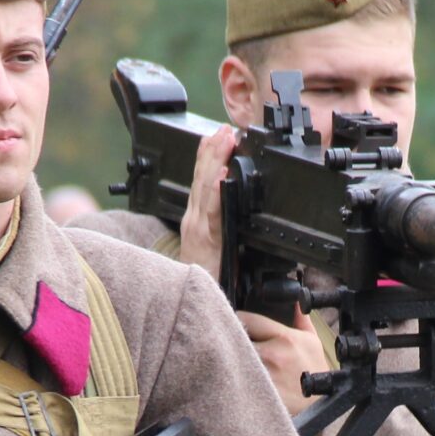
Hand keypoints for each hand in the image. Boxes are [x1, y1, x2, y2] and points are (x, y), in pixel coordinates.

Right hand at [176, 123, 240, 282]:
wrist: (194, 307)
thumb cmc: (210, 282)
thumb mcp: (218, 250)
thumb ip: (224, 231)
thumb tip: (240, 212)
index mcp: (198, 221)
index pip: (202, 182)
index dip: (209, 157)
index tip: (219, 135)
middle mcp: (195, 221)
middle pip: (202, 178)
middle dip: (213, 150)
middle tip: (225, 127)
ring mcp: (198, 230)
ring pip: (206, 188)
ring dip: (216, 161)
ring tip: (225, 139)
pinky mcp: (206, 242)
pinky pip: (213, 214)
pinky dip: (216, 192)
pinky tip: (224, 176)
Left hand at [238, 310, 327, 415]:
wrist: (319, 409)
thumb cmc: (314, 376)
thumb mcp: (313, 344)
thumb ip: (302, 321)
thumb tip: (298, 302)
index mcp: (285, 337)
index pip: (247, 318)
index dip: (240, 322)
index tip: (239, 326)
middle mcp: (272, 354)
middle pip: (235, 339)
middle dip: (233, 342)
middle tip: (233, 346)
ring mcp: (262, 375)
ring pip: (232, 359)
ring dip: (230, 360)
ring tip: (234, 363)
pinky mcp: (253, 394)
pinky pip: (233, 380)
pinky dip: (231, 378)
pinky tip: (235, 380)